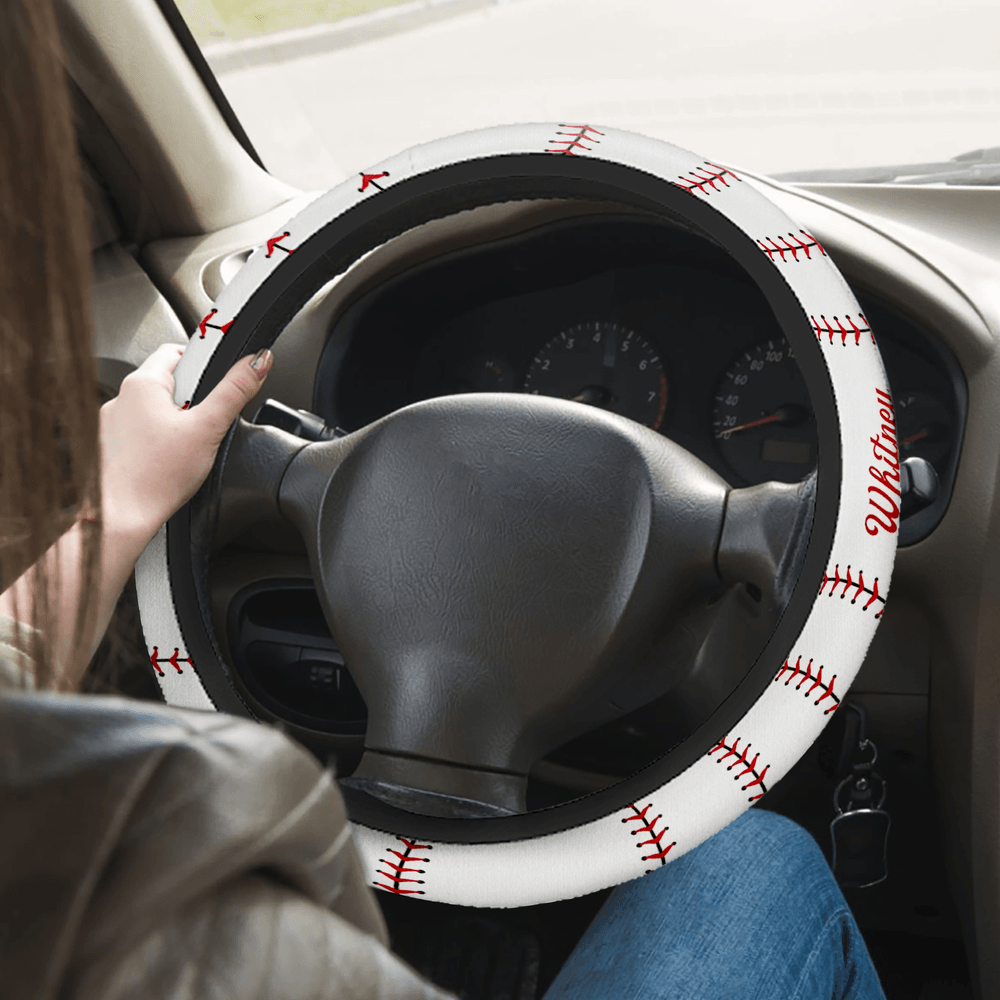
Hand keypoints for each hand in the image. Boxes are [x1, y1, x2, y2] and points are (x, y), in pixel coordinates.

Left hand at [96, 343, 272, 544]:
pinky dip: (156, 442)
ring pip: (153, 409)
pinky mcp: (108, 447)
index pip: (179, 351)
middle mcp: (121, 398)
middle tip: (205, 426)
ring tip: (186, 448)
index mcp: (142, 383)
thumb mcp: (208, 428)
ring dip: (173, 421)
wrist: (121, 518)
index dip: (205, 366)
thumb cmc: (156, 477)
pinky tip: (166, 462)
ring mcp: (110, 423)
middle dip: (192, 399)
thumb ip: (235, 391)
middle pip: (168, 382)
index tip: (218, 385)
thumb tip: (258, 361)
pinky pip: (139, 432)